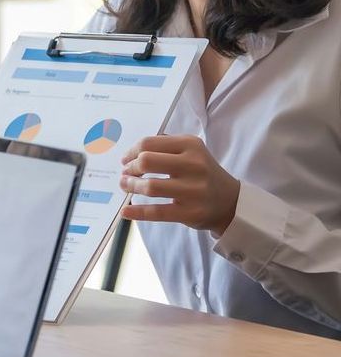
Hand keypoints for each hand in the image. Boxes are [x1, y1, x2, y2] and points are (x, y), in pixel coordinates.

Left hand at [119, 135, 239, 235]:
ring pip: (150, 186)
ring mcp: (193, 190)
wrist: (231, 202)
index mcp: (191, 145)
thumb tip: (132, 152)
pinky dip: (137, 211)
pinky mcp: (190, 212)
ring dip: (131, 186)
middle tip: (125, 174)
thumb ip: (165, 146)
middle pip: (147, 161)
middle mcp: (194, 165)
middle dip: (130, 168)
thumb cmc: (202, 174)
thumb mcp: (191, 151)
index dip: (131, 152)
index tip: (125, 160)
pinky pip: (157, 212)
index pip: (149, 143)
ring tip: (125, 186)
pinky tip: (125, 211)